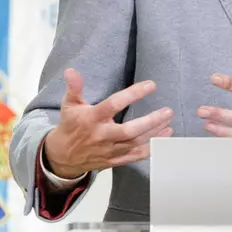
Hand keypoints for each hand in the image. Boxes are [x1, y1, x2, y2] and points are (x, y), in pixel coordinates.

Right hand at [43, 68, 174, 177]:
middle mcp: (102, 136)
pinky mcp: (114, 160)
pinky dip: (151, 149)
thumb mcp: (69, 104)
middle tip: (168, 111)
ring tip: (169, 121)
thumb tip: (71, 70)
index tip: (151, 85)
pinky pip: (135, 156)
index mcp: (92, 119)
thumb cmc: (70, 126)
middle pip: (129, 130)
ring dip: (155, 134)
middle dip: (151, 121)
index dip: (133, 94)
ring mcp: (109, 150)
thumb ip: (74, 87)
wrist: (63, 157)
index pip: (114, 104)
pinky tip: (164, 138)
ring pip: (135, 143)